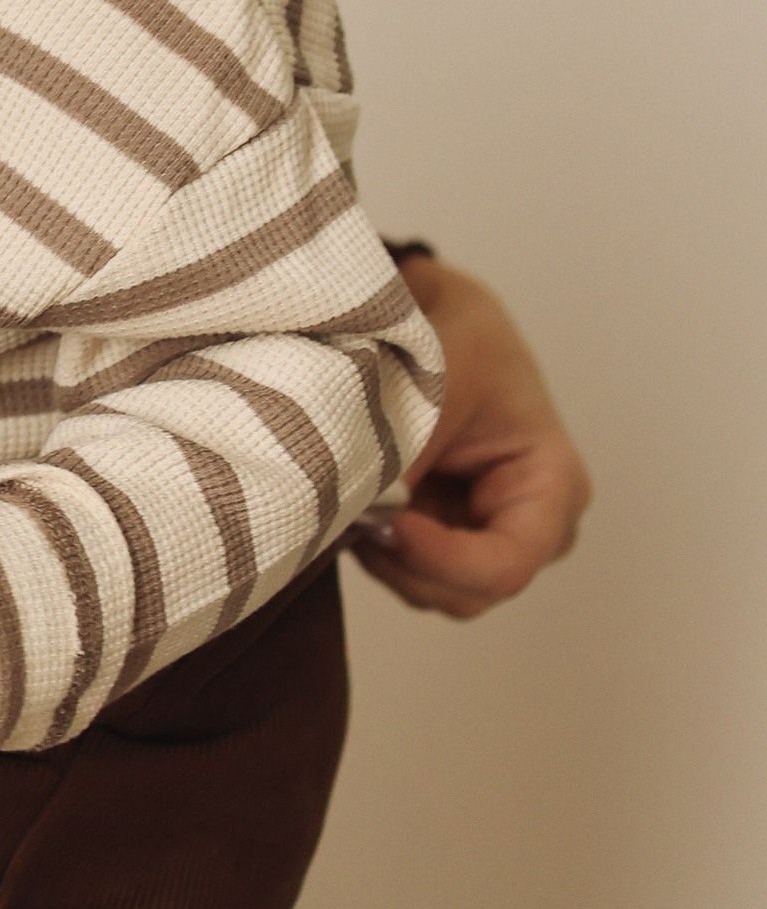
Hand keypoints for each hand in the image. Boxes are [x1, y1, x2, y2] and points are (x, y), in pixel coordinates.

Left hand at [352, 258, 590, 620]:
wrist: (437, 317)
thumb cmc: (457, 340)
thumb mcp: (433, 386)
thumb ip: (405, 455)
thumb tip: (366, 517)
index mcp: (552, 484)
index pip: (505, 565)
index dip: (440, 560)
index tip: (386, 523)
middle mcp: (535, 524)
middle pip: (470, 590)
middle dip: (408, 562)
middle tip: (360, 513)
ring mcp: (490, 536)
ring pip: (435, 590)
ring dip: (388, 558)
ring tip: (356, 501)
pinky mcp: (450, 537)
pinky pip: (412, 572)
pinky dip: (379, 550)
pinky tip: (358, 506)